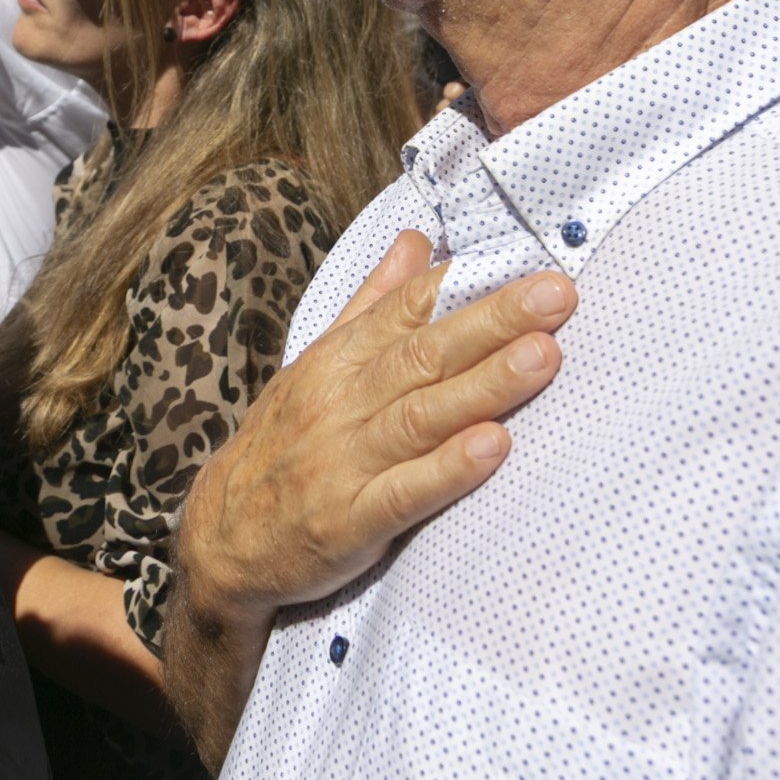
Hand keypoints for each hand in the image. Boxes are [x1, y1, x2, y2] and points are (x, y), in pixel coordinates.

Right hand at [176, 231, 570, 624]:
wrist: (222, 537)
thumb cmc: (282, 444)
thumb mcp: (316, 363)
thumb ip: (371, 303)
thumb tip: (417, 242)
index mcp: (338, 360)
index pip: (408, 310)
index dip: (471, 285)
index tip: (534, 267)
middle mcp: (342, 403)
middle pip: (425, 355)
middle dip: (495, 322)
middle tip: (558, 296)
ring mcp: (345, 462)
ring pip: (422, 416)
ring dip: (484, 385)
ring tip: (543, 357)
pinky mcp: (349, 521)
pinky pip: (404, 492)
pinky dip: (449, 469)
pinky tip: (494, 448)